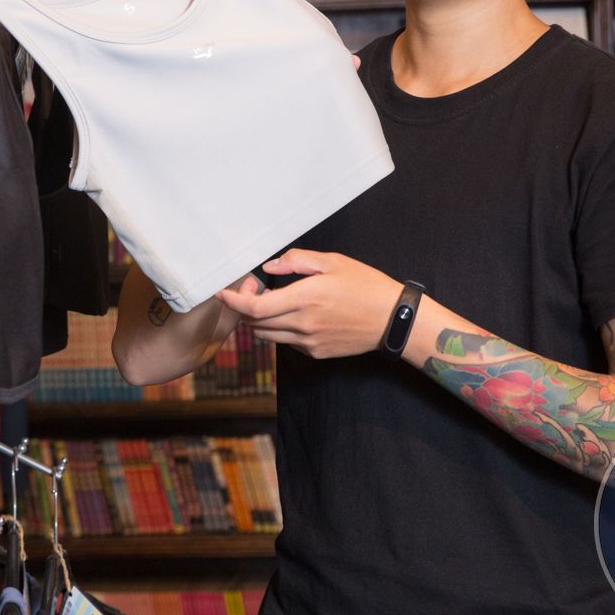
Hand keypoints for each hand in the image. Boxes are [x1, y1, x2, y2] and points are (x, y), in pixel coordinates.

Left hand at [216, 248, 401, 359]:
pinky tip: (294, 315)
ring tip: (271, 301)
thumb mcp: (332, 262)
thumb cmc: (365, 285)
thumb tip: (269, 267)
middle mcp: (302, 324)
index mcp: (304, 298)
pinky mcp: (316, 353)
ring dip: (259, 320)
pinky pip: (286, 342)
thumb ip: (296, 261)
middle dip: (244, 307)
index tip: (222, 293)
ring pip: (267, 335)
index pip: (254, 308)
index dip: (232, 302)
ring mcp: (308, 342)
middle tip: (254, 289)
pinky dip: (280, 328)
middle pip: (254, 324)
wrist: (393, 320)